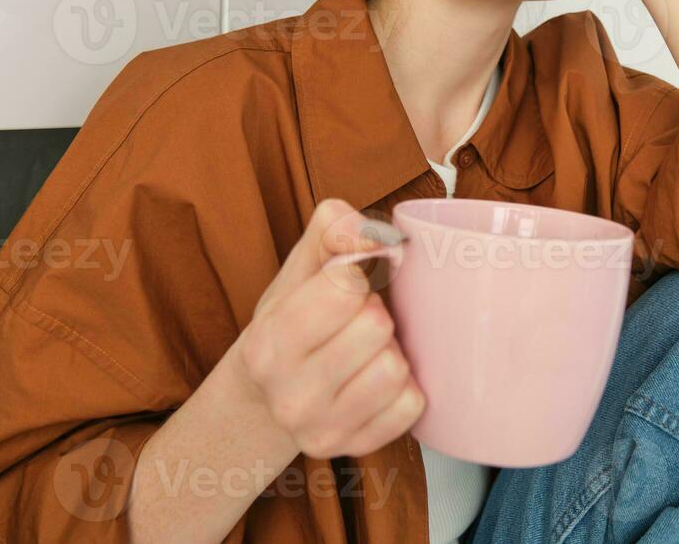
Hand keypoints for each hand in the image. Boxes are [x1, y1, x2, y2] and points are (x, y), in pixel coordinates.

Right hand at [238, 199, 424, 459]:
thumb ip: (333, 230)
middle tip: (356, 321)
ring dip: (390, 350)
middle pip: (376, 326)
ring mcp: (321, 430)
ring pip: (395, 368)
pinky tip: (376, 381)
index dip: (356, 276)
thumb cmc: (292, 320)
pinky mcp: (354, 449)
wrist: (266, 399)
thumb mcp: (298, 269)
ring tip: (366, 351)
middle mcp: (289, 395)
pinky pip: (412, 405)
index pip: (344, 288)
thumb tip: (378, 235)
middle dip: (374, 313)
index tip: (346, 285)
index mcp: (269, 342)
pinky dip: (404, 387)